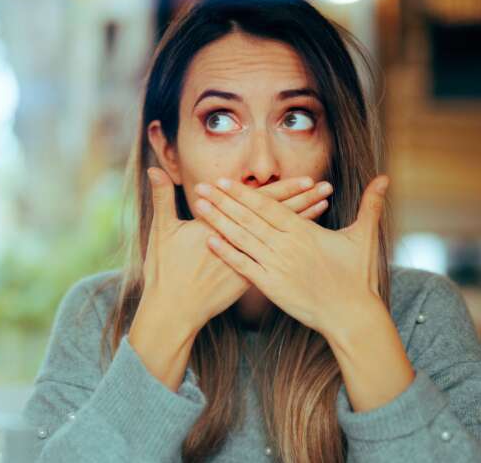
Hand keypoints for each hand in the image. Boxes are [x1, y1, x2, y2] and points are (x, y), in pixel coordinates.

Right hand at [136, 167, 334, 334]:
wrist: (173, 311)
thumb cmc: (166, 271)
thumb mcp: (162, 231)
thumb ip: (162, 198)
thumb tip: (153, 169)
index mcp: (223, 226)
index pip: (260, 204)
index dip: (285, 191)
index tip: (308, 179)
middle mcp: (240, 244)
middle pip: (278, 217)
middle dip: (304, 201)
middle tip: (327, 186)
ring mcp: (248, 263)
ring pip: (281, 237)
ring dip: (304, 221)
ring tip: (325, 206)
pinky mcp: (250, 280)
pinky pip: (279, 257)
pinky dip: (294, 246)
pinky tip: (309, 239)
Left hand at [192, 174, 389, 337]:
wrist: (352, 315)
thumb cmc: (358, 277)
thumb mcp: (365, 237)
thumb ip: (370, 205)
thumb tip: (385, 178)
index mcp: (305, 231)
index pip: (269, 206)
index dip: (245, 193)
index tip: (226, 181)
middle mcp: (287, 246)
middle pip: (249, 218)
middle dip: (223, 201)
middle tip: (201, 186)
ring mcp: (277, 266)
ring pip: (242, 239)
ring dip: (218, 222)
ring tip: (199, 207)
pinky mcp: (272, 286)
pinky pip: (244, 267)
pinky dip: (226, 253)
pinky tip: (209, 241)